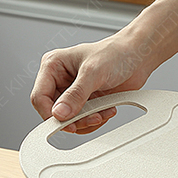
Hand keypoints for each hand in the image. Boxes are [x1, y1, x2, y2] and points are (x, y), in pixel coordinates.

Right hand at [30, 31, 153, 133]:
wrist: (139, 57)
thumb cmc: (116, 53)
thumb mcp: (93, 72)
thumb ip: (76, 94)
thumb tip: (59, 113)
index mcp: (53, 66)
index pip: (39, 97)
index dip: (50, 114)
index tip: (67, 123)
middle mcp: (60, 80)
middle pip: (54, 112)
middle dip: (74, 119)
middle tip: (92, 117)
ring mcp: (73, 92)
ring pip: (69, 119)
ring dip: (87, 121)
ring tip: (103, 112)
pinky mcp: (86, 101)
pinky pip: (83, 121)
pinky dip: (95, 120)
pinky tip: (107, 110)